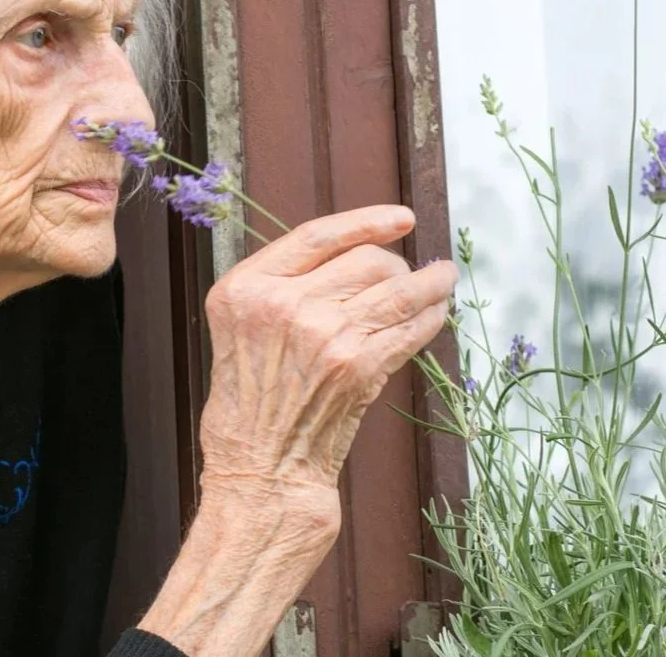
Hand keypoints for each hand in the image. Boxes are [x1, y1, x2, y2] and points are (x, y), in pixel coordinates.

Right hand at [199, 205, 457, 532]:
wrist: (260, 467)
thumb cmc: (249, 398)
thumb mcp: (240, 325)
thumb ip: (280, 284)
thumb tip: (355, 251)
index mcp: (245, 287)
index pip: (316, 236)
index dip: (365, 221)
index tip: (400, 218)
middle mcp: (282, 304)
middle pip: (363, 259)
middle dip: (396, 263)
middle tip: (408, 273)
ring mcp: (322, 335)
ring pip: (396, 288)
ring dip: (431, 282)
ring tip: (445, 278)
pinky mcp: (357, 367)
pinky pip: (409, 328)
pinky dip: (432, 316)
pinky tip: (439, 312)